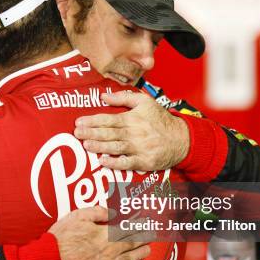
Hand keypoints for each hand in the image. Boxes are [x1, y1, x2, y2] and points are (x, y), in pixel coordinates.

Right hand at [48, 206, 150, 259]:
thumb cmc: (61, 238)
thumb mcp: (77, 216)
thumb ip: (98, 212)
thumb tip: (113, 212)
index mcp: (106, 234)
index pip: (128, 228)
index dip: (139, 224)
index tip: (147, 221)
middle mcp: (111, 251)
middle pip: (132, 244)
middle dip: (144, 238)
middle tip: (152, 235)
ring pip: (130, 259)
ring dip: (141, 254)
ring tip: (148, 250)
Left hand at [74, 91, 189, 171]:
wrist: (182, 139)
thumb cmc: (162, 120)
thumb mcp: (145, 102)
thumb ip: (124, 98)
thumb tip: (104, 95)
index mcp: (132, 118)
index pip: (109, 119)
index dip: (92, 120)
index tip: (79, 122)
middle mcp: (134, 133)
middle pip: (109, 133)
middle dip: (91, 133)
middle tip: (77, 133)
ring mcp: (139, 148)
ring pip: (115, 147)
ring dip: (99, 146)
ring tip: (86, 145)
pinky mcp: (144, 161)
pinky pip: (127, 163)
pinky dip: (115, 163)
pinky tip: (103, 161)